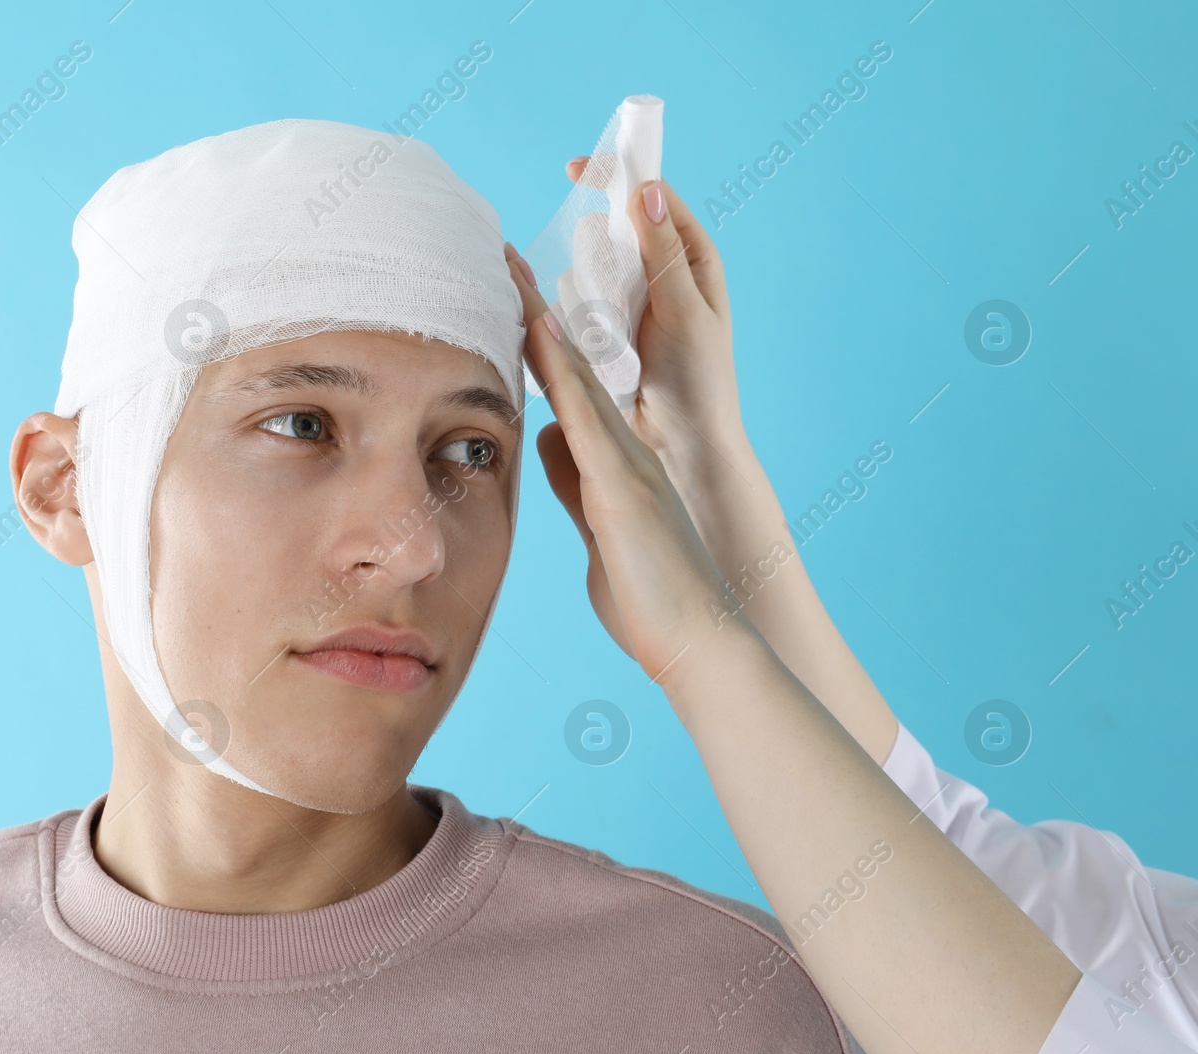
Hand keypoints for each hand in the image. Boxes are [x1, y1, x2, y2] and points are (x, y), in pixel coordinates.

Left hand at [504, 243, 745, 681]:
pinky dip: (562, 369)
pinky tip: (539, 330)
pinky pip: (585, 414)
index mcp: (614, 465)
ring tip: (509, 267)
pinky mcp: (623, 487)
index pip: (566, 390)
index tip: (508, 298)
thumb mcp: (599, 533)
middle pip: (571, 366)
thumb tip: (546, 443)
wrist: (703, 645)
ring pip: (577, 376)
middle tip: (501, 256)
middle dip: (535, 310)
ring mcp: (626, 464)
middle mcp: (623, 451)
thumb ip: (574, 485)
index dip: (537, 343)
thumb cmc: (652, 602)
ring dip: (542, 321)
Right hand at [565, 158, 743, 479]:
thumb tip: (646, 192)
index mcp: (691, 257)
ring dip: (590, 290)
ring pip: (587, 266)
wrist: (679, 446)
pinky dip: (574, 313)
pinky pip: (574, 302)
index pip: (652, 199)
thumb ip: (664, 254)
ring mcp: (627, 299)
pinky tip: (592, 341)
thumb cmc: (698, 380)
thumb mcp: (686, 312)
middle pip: (612, 231)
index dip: (618, 177)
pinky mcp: (601, 327)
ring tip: (615, 335)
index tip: (578, 169)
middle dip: (601, 252)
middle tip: (618, 299)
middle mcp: (658, 272)